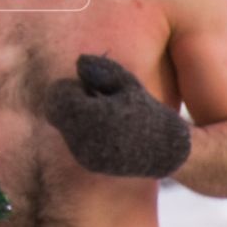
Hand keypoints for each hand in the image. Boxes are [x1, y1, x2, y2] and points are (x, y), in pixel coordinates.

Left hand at [44, 54, 191, 178]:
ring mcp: (85, 156)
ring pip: (64, 128)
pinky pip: (74, 141)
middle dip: (70, 101)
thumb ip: (105, 72)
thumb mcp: (130, 87)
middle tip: (94, 98)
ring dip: (76, 117)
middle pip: (57, 112)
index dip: (69, 86)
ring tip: (103, 114)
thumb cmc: (151, 114)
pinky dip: (83, 132)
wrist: (169, 153)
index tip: (87, 85)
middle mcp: (84, 141)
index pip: (58, 96)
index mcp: (93, 118)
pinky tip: (104, 129)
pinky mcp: (89, 165)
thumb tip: (80, 62)